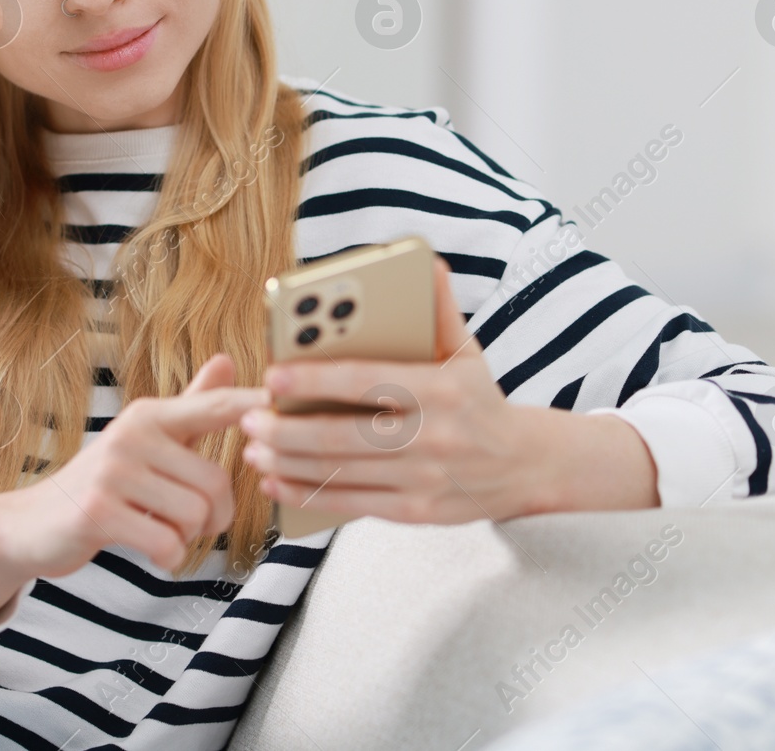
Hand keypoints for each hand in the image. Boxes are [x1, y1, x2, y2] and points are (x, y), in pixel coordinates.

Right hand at [0, 353, 268, 594]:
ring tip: (165, 530)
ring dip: (190, 538)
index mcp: (150, 415)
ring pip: (194, 516)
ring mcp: (112, 472)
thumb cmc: (106, 482)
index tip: (284, 405)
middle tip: (195, 523)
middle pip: (216, 483)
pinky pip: (167, 543)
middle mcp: (132, 435)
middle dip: (216, 516)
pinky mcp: (98, 511)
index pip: (213, 406)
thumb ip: (192, 407)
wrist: (35, 523)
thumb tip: (227, 361)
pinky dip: (170, 558)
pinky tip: (153, 550)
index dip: (252, 405)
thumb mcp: (148, 440)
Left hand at [237, 254, 657, 524]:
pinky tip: (277, 482)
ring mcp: (423, 478)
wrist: (525, 466)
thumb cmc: (481, 400)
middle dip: (289, 430)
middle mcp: (432, 437)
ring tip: (252, 448)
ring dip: (290, 462)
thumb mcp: (467, 353)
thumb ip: (440, 311)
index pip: (367, 382)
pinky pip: (353, 504)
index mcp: (440, 390)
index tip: (274, 376)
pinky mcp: (416, 511)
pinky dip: (309, 494)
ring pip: (344, 472)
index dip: (317, 379)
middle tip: (249, 419)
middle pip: (346, 435)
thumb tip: (427, 263)